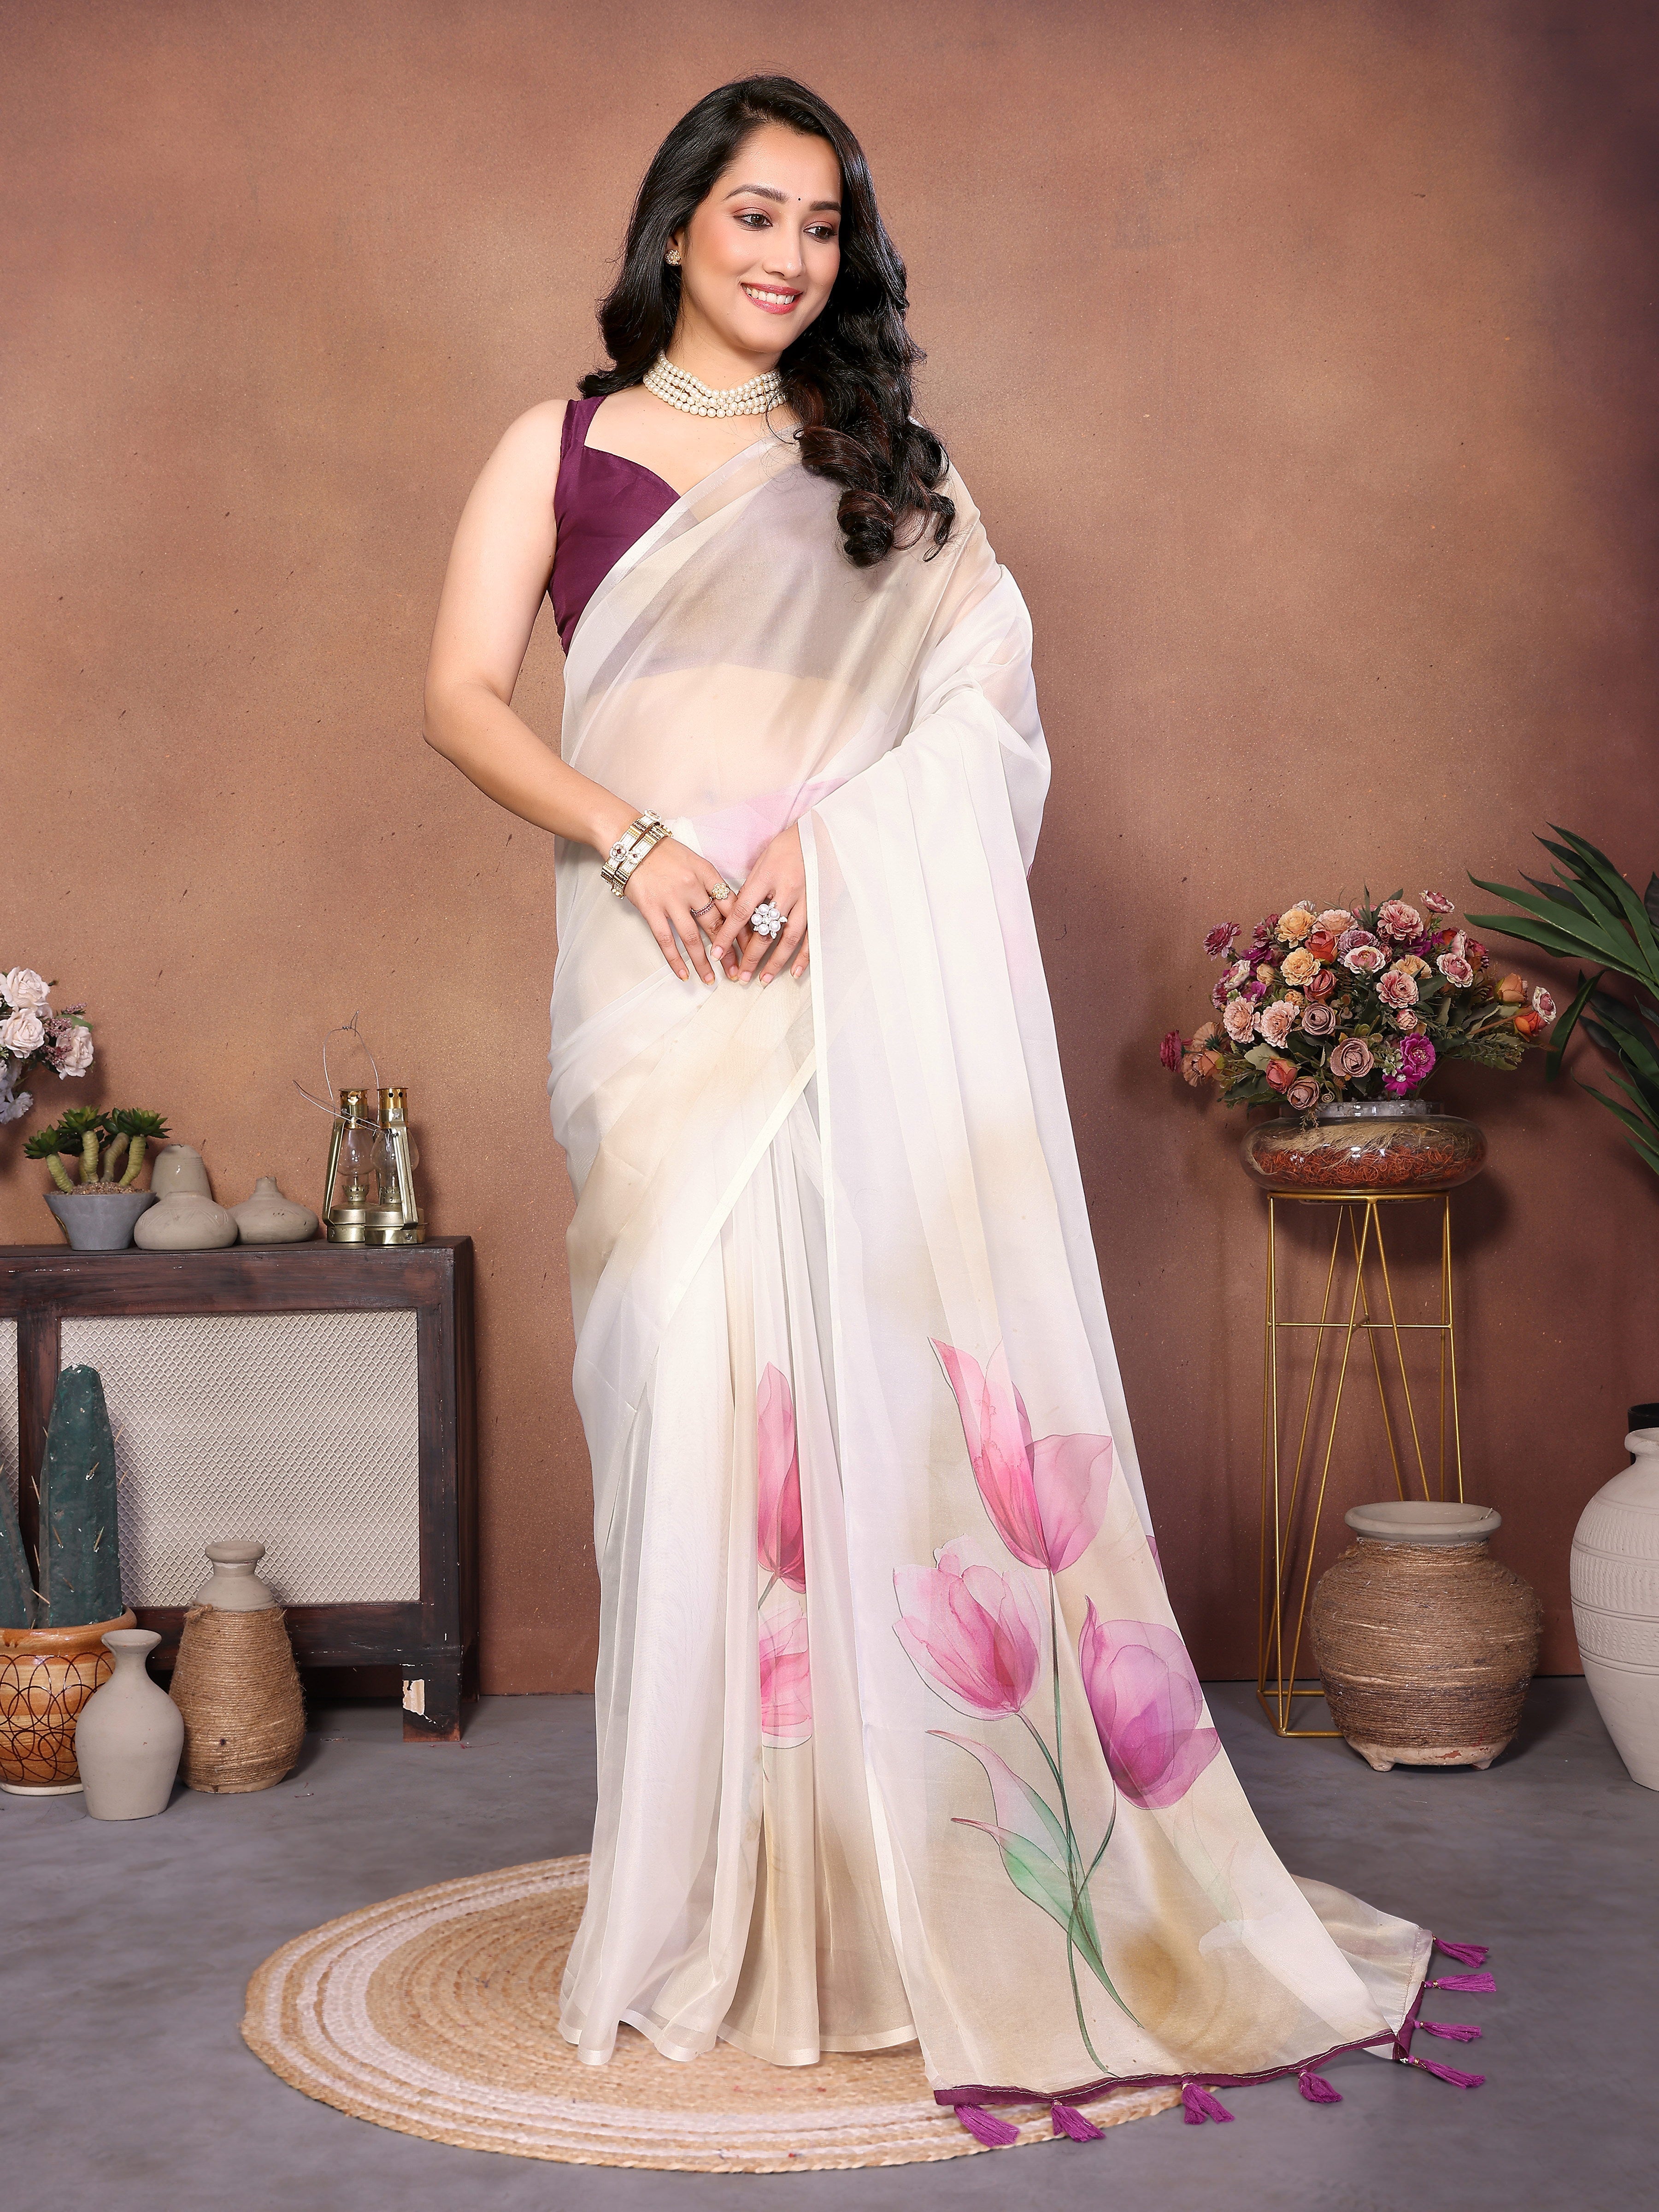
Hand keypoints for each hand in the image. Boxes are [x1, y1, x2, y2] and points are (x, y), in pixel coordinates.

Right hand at [624, 837, 736, 984]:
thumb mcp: (695, 862)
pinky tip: (684, 974)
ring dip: (704, 962)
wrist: (632, 843)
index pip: (732, 906)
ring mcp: (671, 899)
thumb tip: (727, 911)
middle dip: (729, 952)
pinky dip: (675, 960)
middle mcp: (692, 887)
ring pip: (692, 938)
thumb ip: (711, 884)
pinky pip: (665, 940)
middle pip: (716, 925)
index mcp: (707, 874)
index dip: (744, 929)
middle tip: (737, 971)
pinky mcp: (651, 909)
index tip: (753, 947)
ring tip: (712, 979)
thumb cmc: (665, 853)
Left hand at [710, 825, 808, 985]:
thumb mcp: (763, 860)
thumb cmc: (787, 845)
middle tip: (740, 977)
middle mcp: (786, 890)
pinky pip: (813, 935)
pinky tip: (795, 971)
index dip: (727, 935)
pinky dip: (804, 956)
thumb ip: (752, 889)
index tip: (716, 953)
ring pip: (789, 938)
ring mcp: (807, 899)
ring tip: (764, 979)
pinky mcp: (822, 905)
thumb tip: (739, 916)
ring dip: (775, 962)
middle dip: (751, 957)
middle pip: (765, 931)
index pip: (741, 912)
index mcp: (766, 877)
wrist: (822, 833)